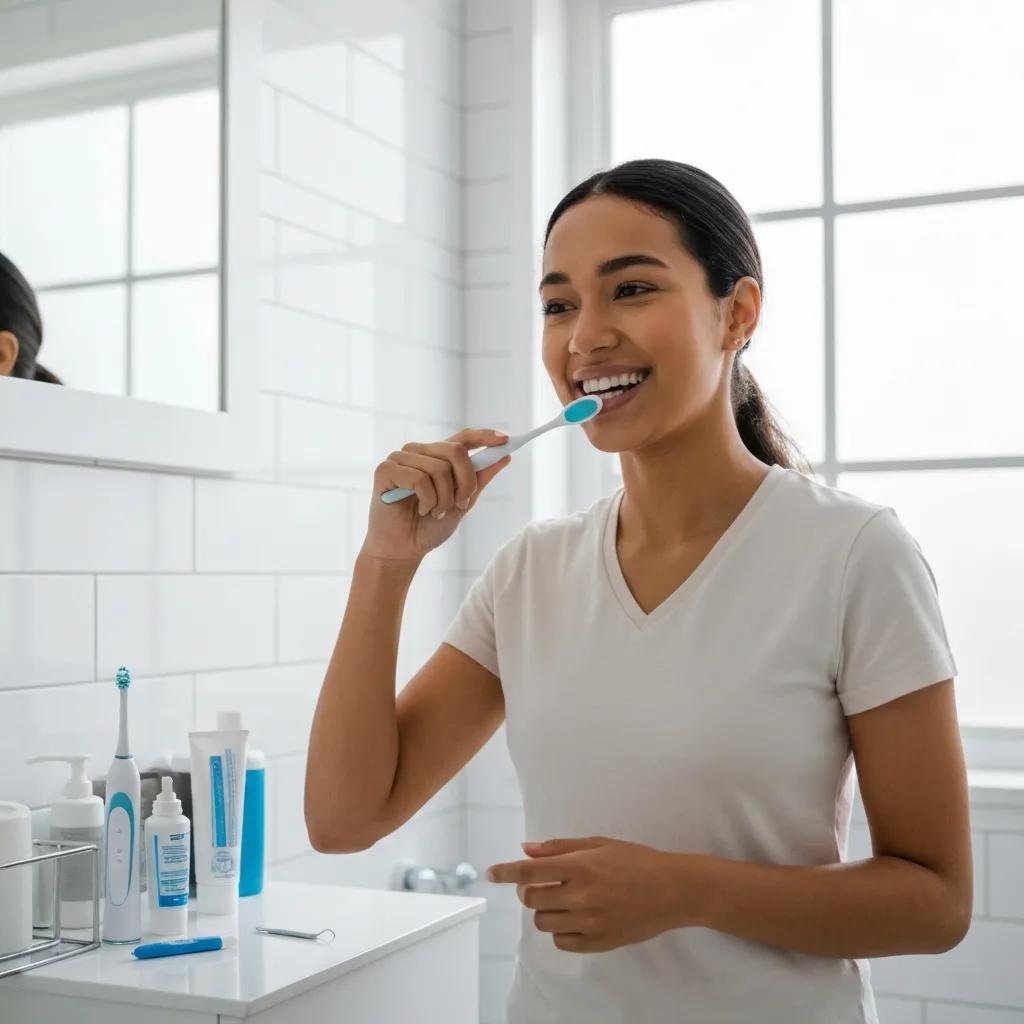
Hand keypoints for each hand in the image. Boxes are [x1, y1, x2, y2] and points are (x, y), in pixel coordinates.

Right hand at [362, 428, 510, 563]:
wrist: (404, 550)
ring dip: (444, 499)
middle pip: (456, 451)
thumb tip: (504, 457)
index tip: (505, 439)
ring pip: (439, 468)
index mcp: (437, 456)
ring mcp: (401, 458)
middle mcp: (419, 452)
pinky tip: (420, 510)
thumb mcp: (463, 503)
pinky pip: (419, 479)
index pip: (462, 438)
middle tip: (460, 504)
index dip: (484, 436)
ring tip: (434, 512)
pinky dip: (427, 500)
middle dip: (466, 482)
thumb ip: (479, 480)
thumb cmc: (429, 526)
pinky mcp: (386, 470)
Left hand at [486, 836, 704, 953]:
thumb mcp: (599, 844)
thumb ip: (560, 847)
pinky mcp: (599, 942)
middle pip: (532, 899)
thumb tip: (525, 849)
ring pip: (543, 922)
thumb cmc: (636, 860)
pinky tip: (573, 917)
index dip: (505, 872)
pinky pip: (562, 942)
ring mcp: (590, 923)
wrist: (673, 890)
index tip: (490, 873)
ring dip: (544, 910)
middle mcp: (581, 896)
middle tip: (540, 883)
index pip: (529, 871)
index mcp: (580, 866)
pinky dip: (560, 930)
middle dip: (528, 890)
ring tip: (561, 900)